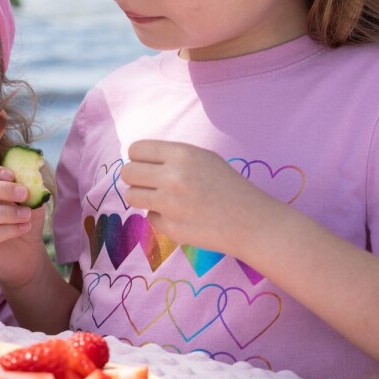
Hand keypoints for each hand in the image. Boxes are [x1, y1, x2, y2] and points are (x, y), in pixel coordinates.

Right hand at [0, 160, 47, 287]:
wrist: (28, 257)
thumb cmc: (24, 224)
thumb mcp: (31, 202)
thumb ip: (29, 187)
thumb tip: (31, 175)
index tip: (12, 175)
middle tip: (24, 193)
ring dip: (6, 212)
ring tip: (26, 215)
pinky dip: (8, 230)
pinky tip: (24, 228)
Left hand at [120, 140, 273, 254]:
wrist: (250, 221)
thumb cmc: (228, 186)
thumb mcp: (203, 158)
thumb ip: (171, 157)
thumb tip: (138, 161)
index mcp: (182, 155)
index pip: (135, 150)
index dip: (138, 158)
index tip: (146, 165)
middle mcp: (172, 177)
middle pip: (127, 173)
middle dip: (135, 178)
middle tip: (148, 184)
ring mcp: (169, 204)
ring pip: (131, 196)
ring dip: (142, 197)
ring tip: (162, 199)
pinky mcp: (170, 228)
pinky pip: (150, 217)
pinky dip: (160, 217)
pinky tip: (180, 216)